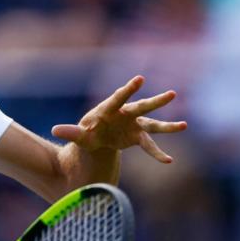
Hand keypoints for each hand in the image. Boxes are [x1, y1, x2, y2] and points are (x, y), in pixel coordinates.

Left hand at [52, 76, 185, 162]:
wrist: (96, 138)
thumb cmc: (87, 132)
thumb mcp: (78, 134)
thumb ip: (70, 132)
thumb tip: (55, 129)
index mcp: (109, 109)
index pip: (119, 98)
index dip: (128, 89)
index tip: (140, 79)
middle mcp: (125, 114)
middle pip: (142, 107)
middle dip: (156, 102)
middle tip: (172, 94)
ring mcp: (134, 124)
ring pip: (152, 124)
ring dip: (167, 126)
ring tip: (184, 126)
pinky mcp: (138, 136)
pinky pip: (149, 145)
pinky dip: (157, 154)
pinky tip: (168, 161)